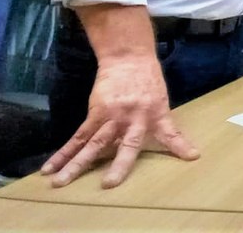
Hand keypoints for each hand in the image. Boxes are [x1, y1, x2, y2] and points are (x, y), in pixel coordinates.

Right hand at [41, 55, 198, 188]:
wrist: (128, 58)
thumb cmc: (147, 80)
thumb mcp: (160, 101)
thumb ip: (157, 123)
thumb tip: (162, 145)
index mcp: (157, 115)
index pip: (172, 133)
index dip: (181, 145)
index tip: (192, 156)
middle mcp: (134, 118)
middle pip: (126, 145)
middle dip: (118, 165)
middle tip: (109, 184)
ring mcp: (112, 116)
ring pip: (93, 144)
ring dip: (76, 165)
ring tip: (61, 183)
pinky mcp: (95, 113)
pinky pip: (78, 136)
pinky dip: (64, 153)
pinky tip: (50, 167)